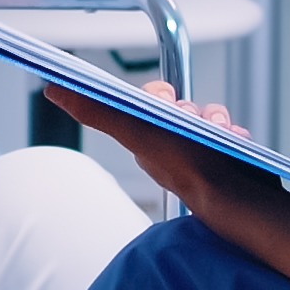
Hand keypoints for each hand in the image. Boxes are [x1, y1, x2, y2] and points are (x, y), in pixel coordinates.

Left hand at [44, 82, 269, 218]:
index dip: (160, 94)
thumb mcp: (134, 131)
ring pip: (205, 114)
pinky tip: (233, 139)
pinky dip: (231, 130)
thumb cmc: (184, 169)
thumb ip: (95, 110)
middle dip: (192, 106)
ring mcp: (196, 147)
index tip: (168, 100)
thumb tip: (54, 90)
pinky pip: (227, 128)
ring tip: (218, 132)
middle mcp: (167, 141)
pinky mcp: (221, 153)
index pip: (145, 99)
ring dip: (214, 118)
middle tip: (195, 120)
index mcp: (145, 134)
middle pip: (179, 103)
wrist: (235, 199)